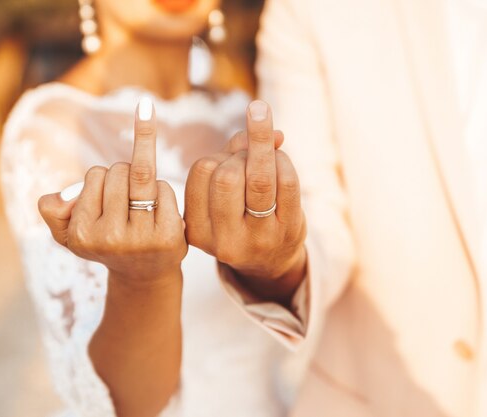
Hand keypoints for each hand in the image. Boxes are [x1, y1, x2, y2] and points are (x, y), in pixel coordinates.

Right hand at [37, 98, 186, 284]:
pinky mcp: (169, 236)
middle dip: (124, 173)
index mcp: (83, 234)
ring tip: (140, 198)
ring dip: (144, 179)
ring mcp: (141, 238)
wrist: (143, 274)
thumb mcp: (68, 232)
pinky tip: (158, 211)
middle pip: (120, 171)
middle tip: (125, 197)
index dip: (103, 177)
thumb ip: (51, 210)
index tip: (105, 196)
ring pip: (143, 176)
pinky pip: (165, 189)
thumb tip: (62, 197)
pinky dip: (163, 191)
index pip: (95, 174)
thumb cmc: (105, 243)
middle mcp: (110, 238)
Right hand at [184, 100, 306, 300]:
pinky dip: (283, 160)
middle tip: (248, 155)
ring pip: (260, 178)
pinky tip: (280, 159)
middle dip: (240, 154)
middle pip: (226, 176)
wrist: (269, 261)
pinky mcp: (289, 232)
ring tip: (269, 139)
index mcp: (198, 229)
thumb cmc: (238, 216)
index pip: (202, 171)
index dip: (218, 154)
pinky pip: (287, 182)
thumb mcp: (221, 195)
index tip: (228, 157)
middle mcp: (225, 240)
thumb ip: (230, 154)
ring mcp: (259, 238)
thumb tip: (262, 123)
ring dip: (263, 147)